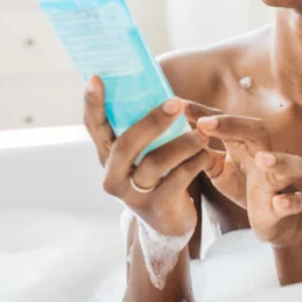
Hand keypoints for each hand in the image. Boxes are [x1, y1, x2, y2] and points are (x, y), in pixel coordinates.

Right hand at [83, 76, 210, 237]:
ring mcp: (133, 195)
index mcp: (107, 156)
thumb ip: (142, 127)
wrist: (167, 224)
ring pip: (155, 162)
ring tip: (202, 132)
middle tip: (176, 103)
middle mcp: (113, 176)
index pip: (94, 126)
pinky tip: (207, 153)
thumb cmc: (157, 175)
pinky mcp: (157, 208)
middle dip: (151, 121)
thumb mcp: (143, 152)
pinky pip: (178, 179)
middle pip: (125, 145)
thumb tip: (154, 84)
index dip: (93, 103)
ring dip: (182, 143)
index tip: (95, 77)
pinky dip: (195, 162)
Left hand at [189, 109, 301, 246]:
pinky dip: (290, 202)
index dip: (204, 113)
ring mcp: (281, 180)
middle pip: (257, 131)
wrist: (274, 219)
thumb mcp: (219, 168)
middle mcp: (266, 156)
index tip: (179, 105)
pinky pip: (296, 201)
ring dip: (278, 161)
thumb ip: (202, 152)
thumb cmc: (245, 185)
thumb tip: (176, 133)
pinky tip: (278, 203)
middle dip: (233, 125)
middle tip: (205, 123)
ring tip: (263, 160)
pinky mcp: (289, 205)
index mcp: (246, 144)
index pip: (226, 122)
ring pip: (291, 164)